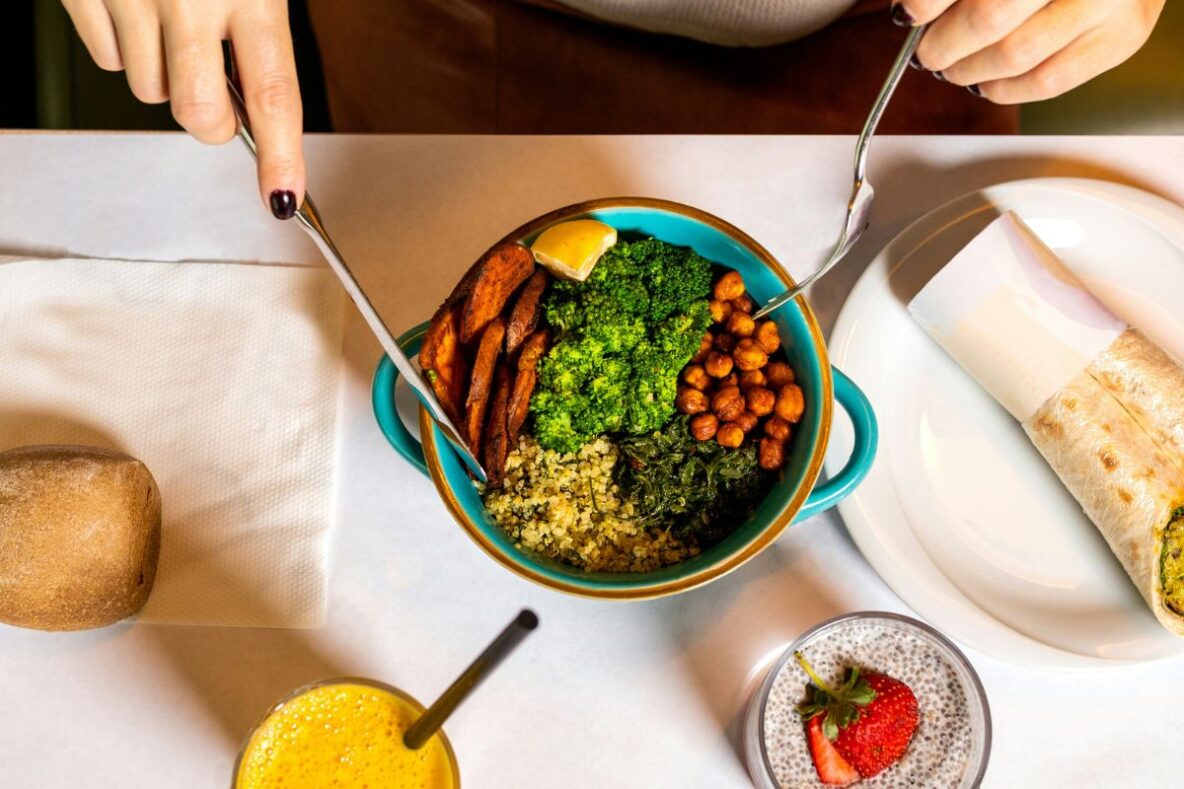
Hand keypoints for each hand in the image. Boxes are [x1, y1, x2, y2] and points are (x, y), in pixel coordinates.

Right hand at [61, 0, 305, 217]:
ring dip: (162, 72)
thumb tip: (261, 109)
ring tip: (168, 18)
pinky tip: (134, 6)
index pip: (273, 93)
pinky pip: (106, 59)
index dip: (281, 154)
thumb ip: (262, 31)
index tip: (284, 198)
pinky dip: (121, 44)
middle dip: (209, 120)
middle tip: (213, 85)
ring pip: (147, 91)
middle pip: (199, 115)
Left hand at [894, 0, 1166, 103]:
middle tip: (929, 50)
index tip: (910, 14)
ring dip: (968, 69)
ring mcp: (1111, 1)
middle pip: (991, 16)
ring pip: (1015, 54)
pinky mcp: (1122, 37)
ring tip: (953, 67)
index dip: (930, 3)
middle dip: (945, 42)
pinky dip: (1002, 88)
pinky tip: (985, 81)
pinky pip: (1047, 81)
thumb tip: (915, 13)